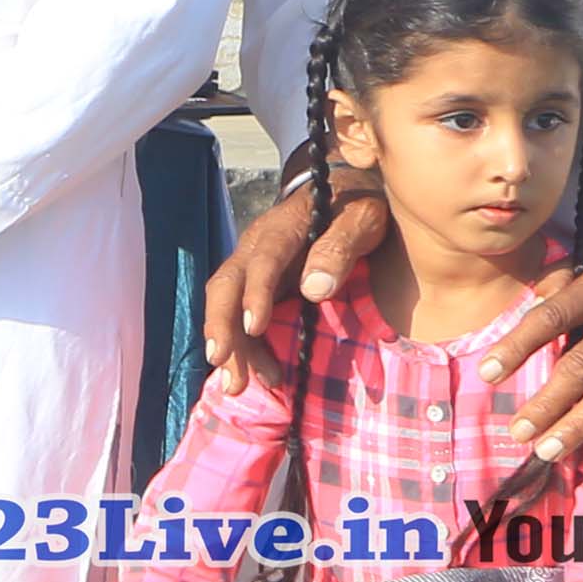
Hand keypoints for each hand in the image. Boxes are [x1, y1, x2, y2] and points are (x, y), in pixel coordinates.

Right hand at [201, 180, 393, 391]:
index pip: (260, 261)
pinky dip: (248, 348)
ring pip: (226, 305)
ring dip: (230, 346)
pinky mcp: (257, 287)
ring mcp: (252, 268)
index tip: (254, 328)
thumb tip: (314, 289)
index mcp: (281, 229)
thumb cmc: (357, 207)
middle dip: (220, 326)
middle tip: (222, 364)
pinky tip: (267, 374)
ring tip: (237, 386)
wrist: (346, 195)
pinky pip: (241, 317)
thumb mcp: (362, 218)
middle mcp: (255, 248)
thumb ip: (340, 247)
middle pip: (225, 285)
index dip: (254, 294)